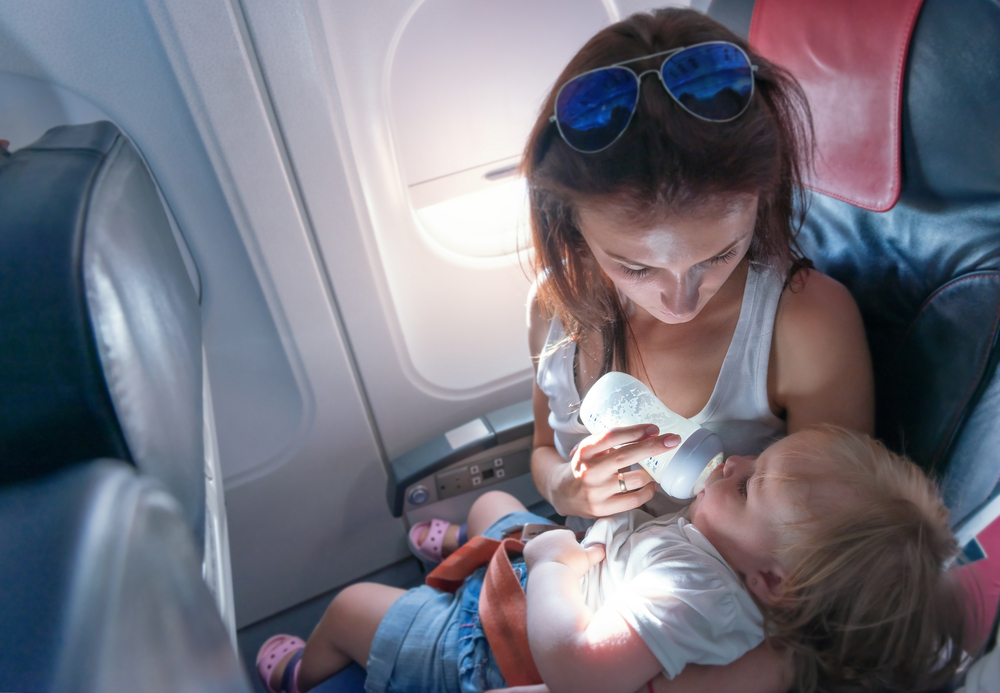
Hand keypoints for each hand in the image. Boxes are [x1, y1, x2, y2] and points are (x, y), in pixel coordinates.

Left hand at [523, 528, 604, 575]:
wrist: (552, 577)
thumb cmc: (572, 567)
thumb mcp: (589, 558)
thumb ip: (598, 550)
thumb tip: (603, 546)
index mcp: (563, 532)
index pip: (569, 537)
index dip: (572, 548)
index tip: (573, 559)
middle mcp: (548, 533)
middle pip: (556, 541)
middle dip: (559, 549)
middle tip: (564, 563)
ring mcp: (537, 541)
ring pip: (545, 546)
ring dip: (548, 553)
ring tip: (554, 566)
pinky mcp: (527, 549)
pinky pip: (534, 552)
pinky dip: (537, 557)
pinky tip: (544, 566)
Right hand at [556, 425, 679, 517]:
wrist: (562, 492)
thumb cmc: (584, 465)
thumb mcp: (590, 449)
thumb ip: (611, 442)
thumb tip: (650, 433)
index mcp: (585, 451)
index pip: (611, 436)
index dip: (634, 431)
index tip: (654, 428)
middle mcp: (589, 470)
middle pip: (626, 456)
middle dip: (652, 447)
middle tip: (673, 440)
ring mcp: (596, 492)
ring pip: (634, 480)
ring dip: (651, 472)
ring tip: (658, 467)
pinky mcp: (603, 509)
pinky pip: (634, 500)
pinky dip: (648, 491)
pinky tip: (652, 484)